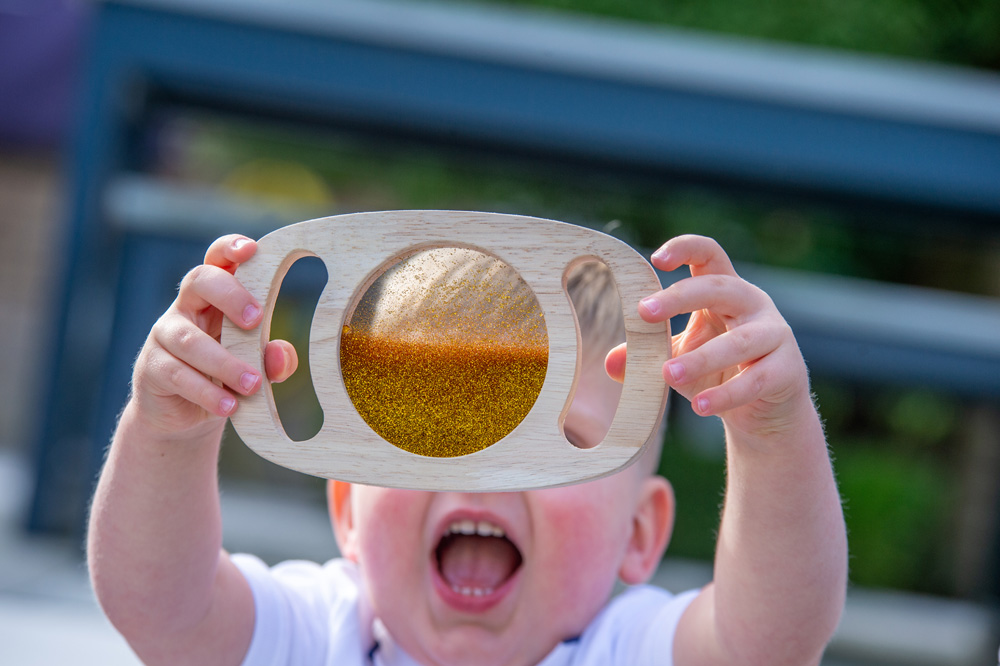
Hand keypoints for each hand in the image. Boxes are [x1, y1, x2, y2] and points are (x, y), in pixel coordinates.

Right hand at [129, 235, 297, 436]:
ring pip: (188, 339)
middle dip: (229, 294)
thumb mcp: (253, 367)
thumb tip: (282, 355)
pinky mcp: (152, 368)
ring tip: (253, 384)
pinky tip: (230, 406)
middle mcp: (186, 308)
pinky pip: (177, 374)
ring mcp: (164, 336)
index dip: (229, 248)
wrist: (182, 418)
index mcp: (215, 298)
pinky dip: (207, 391)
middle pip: (198, 281)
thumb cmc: (224, 378)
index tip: (252, 250)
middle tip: (256, 320)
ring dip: (225, 362)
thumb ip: (272, 359)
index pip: (216, 261)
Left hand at [607, 235, 811, 439]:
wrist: (764, 414)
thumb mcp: (678, 359)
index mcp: (725, 291)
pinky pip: (756, 381)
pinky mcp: (788, 370)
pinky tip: (699, 407)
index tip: (655, 259)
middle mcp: (753, 305)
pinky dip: (726, 395)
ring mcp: (776, 336)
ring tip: (667, 374)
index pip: (710, 255)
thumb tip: (610, 363)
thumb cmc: (717, 373)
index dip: (686, 248)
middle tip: (643, 313)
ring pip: (740, 342)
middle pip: (721, 288)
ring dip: (701, 358)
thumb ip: (647, 356)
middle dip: (681, 297)